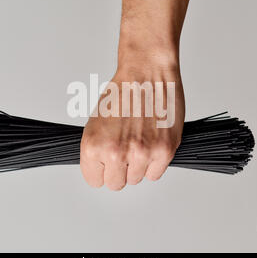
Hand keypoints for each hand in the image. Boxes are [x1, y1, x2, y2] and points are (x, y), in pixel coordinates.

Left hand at [80, 56, 184, 190]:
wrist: (146, 73)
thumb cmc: (122, 93)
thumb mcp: (95, 123)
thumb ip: (97, 150)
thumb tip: (100, 169)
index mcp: (92, 146)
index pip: (94, 180)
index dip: (102, 170)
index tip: (108, 162)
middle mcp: (115, 153)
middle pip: (116, 184)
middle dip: (120, 170)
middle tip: (126, 150)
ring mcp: (141, 153)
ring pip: (136, 179)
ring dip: (139, 165)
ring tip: (140, 141)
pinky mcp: (163, 151)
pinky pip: (156, 174)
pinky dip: (155, 163)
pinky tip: (152, 142)